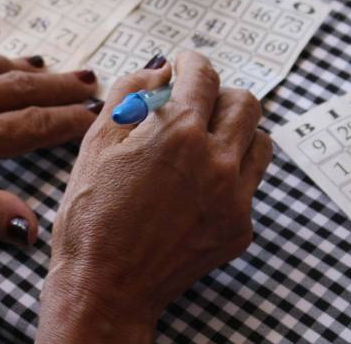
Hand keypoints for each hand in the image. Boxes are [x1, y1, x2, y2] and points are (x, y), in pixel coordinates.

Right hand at [36, 52, 271, 343]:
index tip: (184, 64)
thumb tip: (160, 70)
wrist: (106, 288)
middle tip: (195, 103)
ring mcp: (236, 198)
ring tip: (204, 142)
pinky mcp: (241, 227)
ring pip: (259, 140)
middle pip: (245, 102)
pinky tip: (201, 184)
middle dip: (219, 94)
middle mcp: (218, 162)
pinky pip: (252, 182)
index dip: (192, 62)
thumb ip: (131, 93)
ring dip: (235, 131)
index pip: (204, 75)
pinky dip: (233, 171)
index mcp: (179, 134)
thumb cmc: (91, 216)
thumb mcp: (96, 143)